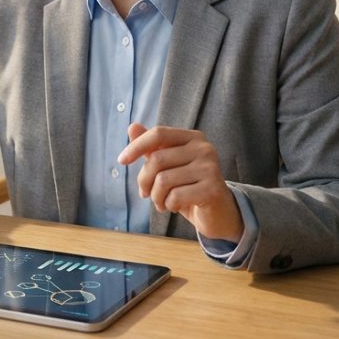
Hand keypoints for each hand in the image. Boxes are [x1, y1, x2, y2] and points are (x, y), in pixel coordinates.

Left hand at [116, 123, 242, 242]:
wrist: (217, 212)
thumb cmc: (188, 186)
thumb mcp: (168, 166)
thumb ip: (151, 147)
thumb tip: (132, 126)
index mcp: (193, 137)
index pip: (158, 133)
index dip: (136, 146)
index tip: (121, 161)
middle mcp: (204, 148)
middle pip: (157, 159)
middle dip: (144, 180)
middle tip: (145, 193)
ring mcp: (210, 168)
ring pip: (163, 180)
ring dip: (156, 197)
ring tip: (161, 202)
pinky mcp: (212, 189)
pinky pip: (175, 196)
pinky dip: (168, 205)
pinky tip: (174, 207)